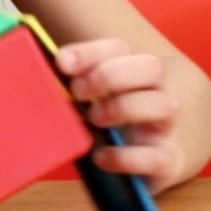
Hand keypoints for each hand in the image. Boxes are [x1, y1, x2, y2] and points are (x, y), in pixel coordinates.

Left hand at [56, 39, 182, 191]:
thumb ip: (78, 88)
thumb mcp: (100, 100)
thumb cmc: (120, 124)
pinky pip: (156, 158)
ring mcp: (168, 127)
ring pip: (163, 105)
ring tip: (94, 119)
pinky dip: (125, 157)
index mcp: (137, 72)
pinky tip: (101, 157)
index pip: (120, 49)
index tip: (61, 63)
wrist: (164, 157)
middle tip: (77, 91)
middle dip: (110, 75)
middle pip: (150, 67)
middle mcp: (158, 93)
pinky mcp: (170, 162)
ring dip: (123, 108)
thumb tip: (41, 80)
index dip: (90, 52)